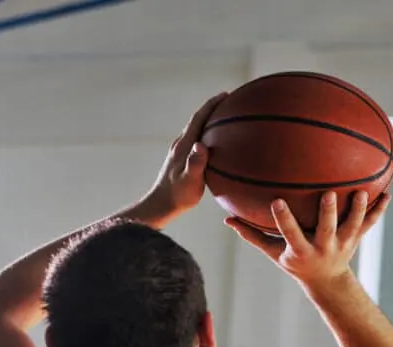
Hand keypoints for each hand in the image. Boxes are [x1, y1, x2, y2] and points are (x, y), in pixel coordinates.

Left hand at [141, 92, 226, 219]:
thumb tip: (201, 145)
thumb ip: (196, 164)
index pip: (198, 119)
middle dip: (213, 108)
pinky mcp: (183, 159)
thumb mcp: (189, 181)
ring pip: (197, 129)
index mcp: (184, 146)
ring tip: (227, 117)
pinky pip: (198, 140)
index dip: (211, 105)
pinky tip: (218, 142)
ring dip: (211, 120)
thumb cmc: (178, 196)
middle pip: (198, 120)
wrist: (161, 205)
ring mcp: (181, 151)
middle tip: (231, 100)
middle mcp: (181, 144)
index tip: (226, 94)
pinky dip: (209, 134)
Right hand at [226, 190, 389, 285]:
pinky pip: (369, 224)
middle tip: (329, 193)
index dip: (284, 219)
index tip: (277, 201)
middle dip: (328, 213)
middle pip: (327, 229)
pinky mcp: (356, 239)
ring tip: (361, 191)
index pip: (290, 233)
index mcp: (301, 250)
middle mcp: (323, 247)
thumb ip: (252, 235)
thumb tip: (226, 219)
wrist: (326, 281)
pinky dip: (379, 211)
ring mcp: (343, 244)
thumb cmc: (294, 262)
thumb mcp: (273, 252)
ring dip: (358, 210)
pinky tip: (388, 193)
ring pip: (352, 225)